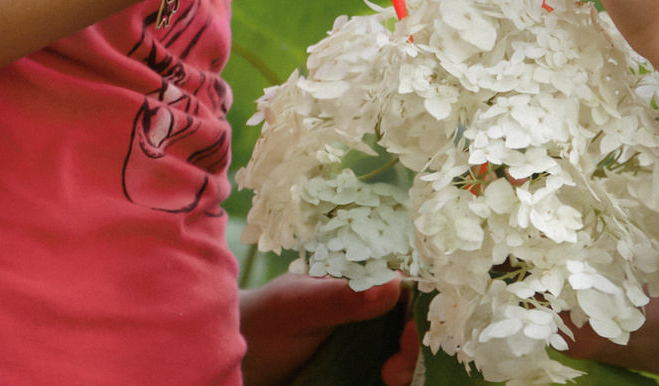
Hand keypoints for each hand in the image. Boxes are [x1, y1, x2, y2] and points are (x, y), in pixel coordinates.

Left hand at [237, 275, 415, 385]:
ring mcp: (369, 347)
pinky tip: (383, 385)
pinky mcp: (361, 374)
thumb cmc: (263, 320)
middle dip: (415, 349)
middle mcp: (374, 314)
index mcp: (364, 284)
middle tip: (393, 370)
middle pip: (417, 329)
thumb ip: (339, 297)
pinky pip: (387, 379)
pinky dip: (397, 381)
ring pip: (408, 359)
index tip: (412, 333)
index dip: (422, 311)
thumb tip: (393, 283)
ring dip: (409, 370)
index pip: (411, 291)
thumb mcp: (298, 306)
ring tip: (388, 378)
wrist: (237, 361)